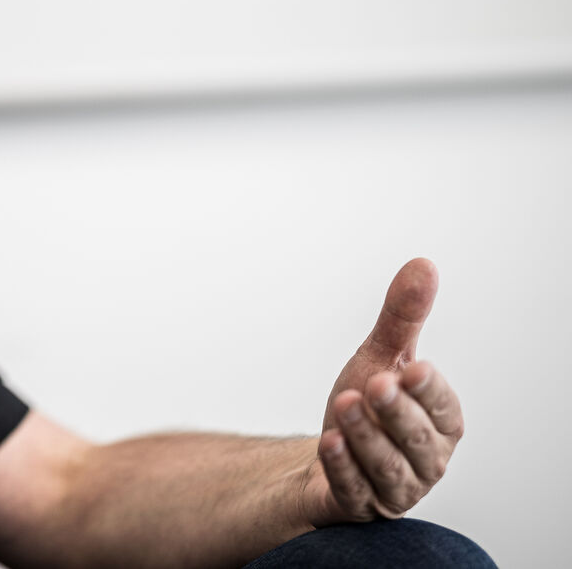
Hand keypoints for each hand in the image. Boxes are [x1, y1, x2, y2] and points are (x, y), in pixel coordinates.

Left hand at [303, 258, 464, 524]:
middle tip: (375, 383)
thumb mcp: (380, 357)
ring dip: (366, 437)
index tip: (413, 367)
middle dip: (397, 413)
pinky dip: (342, 469)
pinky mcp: (359, 505)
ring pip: (386, 468)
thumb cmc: (365, 406)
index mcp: (439, 424)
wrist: (329, 455)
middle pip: (417, 441)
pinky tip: (328, 442)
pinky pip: (353, 492)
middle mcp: (425, 461)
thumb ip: (402, 318)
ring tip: (344, 403)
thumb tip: (423, 265)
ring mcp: (393, 488)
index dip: (429, 391)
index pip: (442, 409)